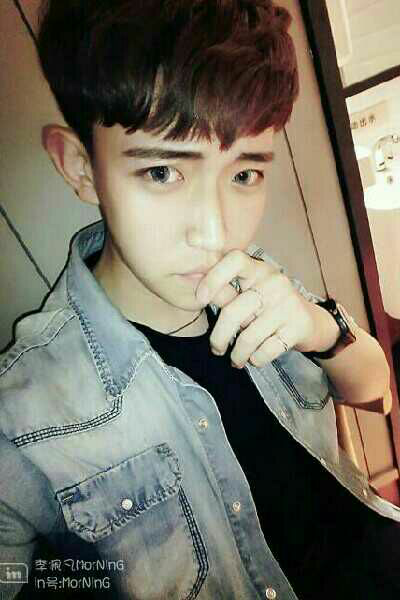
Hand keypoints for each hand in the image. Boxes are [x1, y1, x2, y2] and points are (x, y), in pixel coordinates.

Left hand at [195, 249, 334, 367]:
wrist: (311, 322)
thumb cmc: (270, 307)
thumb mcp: (250, 292)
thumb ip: (225, 291)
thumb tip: (193, 289)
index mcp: (258, 269)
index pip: (234, 260)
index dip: (213, 278)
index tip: (200, 299)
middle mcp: (274, 282)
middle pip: (233, 312)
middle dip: (219, 337)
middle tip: (216, 349)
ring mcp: (288, 304)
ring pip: (248, 337)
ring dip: (237, 354)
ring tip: (235, 359)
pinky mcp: (298, 327)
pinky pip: (265, 350)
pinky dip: (256, 359)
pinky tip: (255, 358)